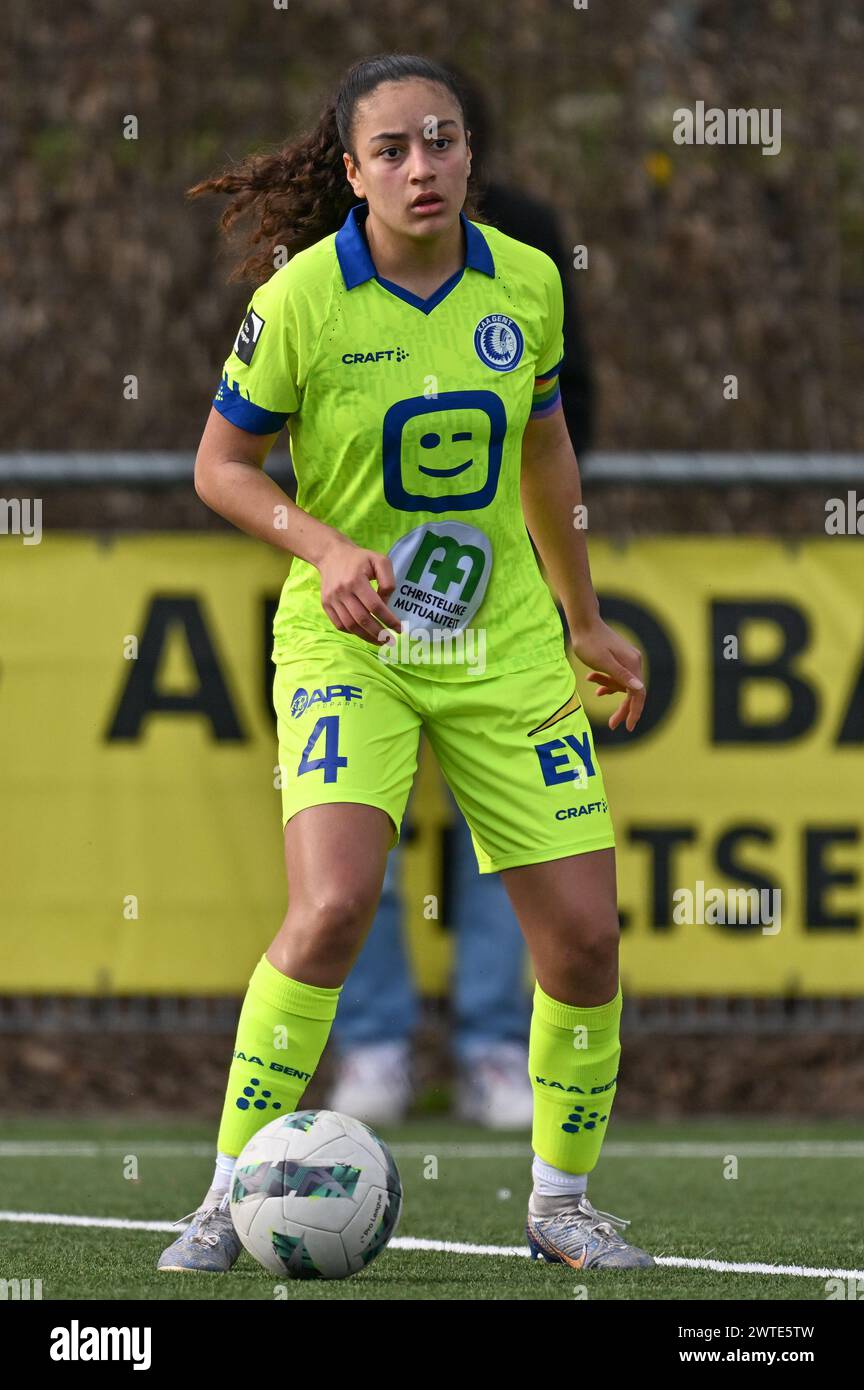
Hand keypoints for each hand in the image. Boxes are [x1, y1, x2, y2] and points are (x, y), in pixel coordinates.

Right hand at [316, 537, 402, 644]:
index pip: (375, 606)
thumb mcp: (380, 561)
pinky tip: (364, 633)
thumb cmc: (360, 558)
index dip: (388, 620)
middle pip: (362, 619)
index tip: (399, 629)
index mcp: (356, 580)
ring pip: (350, 625)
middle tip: (390, 640)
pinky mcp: (326, 604)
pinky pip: (339, 625)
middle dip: (379, 633)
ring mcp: (332, 599)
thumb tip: (386, 604)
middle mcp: (342, 592)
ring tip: (379, 641)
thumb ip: (388, 581)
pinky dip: (353, 632)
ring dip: (366, 637)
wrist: (331, 554)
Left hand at [570, 616, 644, 731]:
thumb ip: (620, 677)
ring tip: (592, 686)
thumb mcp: (603, 662)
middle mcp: (633, 661)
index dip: (634, 712)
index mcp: (632, 664)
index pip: (638, 694)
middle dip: (622, 709)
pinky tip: (594, 684)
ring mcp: (626, 659)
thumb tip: (639, 689)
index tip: (628, 727)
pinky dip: (606, 682)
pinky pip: (616, 676)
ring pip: (622, 684)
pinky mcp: (618, 657)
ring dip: (609, 689)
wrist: (583, 622)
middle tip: (612, 725)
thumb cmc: (589, 643)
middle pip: (632, 692)